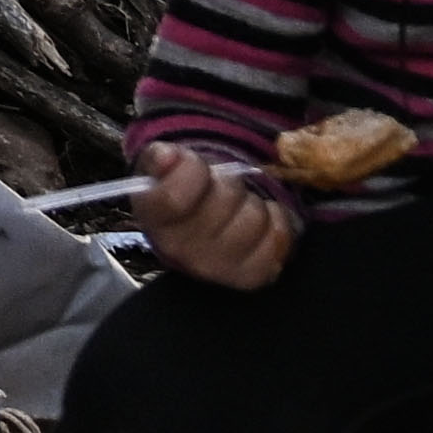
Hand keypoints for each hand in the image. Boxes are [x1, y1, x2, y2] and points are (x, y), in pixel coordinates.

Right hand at [134, 142, 298, 291]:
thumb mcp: (164, 167)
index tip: (195, 165)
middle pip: (225, 199)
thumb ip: (162, 158)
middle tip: (219, 189)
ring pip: (255, 217)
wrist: (194, 233)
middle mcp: (180, 251)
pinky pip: (278, 238)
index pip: (174, 197)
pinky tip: (259, 222)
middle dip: (227, 183)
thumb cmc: (181, 193)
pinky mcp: (249, 276)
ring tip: (238, 207)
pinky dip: (275, 221)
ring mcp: (215, 268)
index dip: (192, 170)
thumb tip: (168, 156)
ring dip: (251, 203)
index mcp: (153, 219)